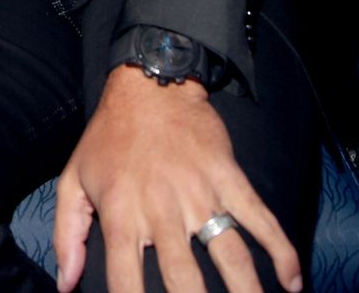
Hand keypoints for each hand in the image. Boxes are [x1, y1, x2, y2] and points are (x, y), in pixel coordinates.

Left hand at [53, 68, 300, 292]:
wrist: (147, 85)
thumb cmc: (107, 138)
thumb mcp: (73, 181)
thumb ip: (68, 235)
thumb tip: (65, 284)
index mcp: (122, 214)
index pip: (126, 279)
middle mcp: (162, 209)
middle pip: (183, 277)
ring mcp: (200, 194)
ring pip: (230, 255)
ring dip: (245, 291)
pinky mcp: (229, 177)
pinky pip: (261, 219)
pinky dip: (282, 251)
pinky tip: (293, 281)